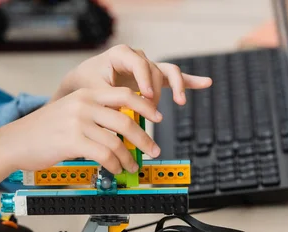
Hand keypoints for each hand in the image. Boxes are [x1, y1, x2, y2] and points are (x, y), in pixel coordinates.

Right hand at [1, 87, 161, 173]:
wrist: (14, 141)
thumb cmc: (40, 131)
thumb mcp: (68, 111)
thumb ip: (92, 114)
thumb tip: (120, 129)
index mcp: (85, 94)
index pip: (124, 95)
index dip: (145, 106)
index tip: (157, 117)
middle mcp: (83, 105)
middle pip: (126, 119)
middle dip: (144, 138)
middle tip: (153, 149)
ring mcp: (78, 122)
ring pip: (116, 141)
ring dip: (129, 157)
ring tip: (133, 166)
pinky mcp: (73, 141)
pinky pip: (104, 154)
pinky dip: (115, 164)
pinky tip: (116, 169)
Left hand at [52, 44, 212, 105]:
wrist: (82, 82)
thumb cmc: (86, 84)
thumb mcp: (93, 91)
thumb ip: (108, 102)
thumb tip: (121, 121)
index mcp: (120, 55)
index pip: (140, 65)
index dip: (145, 82)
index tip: (146, 98)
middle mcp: (136, 57)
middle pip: (155, 72)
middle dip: (155, 93)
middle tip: (152, 111)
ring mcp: (146, 67)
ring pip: (167, 72)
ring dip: (177, 86)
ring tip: (181, 101)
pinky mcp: (152, 78)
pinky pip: (173, 77)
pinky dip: (188, 81)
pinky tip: (205, 83)